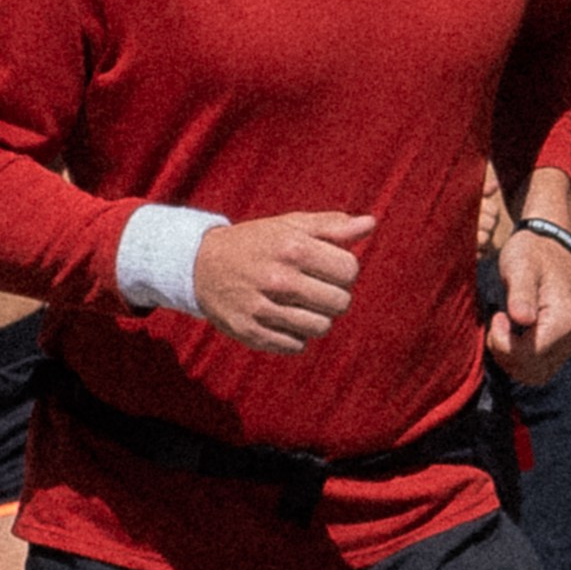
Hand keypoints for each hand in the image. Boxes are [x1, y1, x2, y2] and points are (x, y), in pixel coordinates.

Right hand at [193, 211, 371, 356]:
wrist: (200, 264)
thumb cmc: (256, 243)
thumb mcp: (290, 226)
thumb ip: (332, 226)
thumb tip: (370, 224)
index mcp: (292, 247)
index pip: (349, 270)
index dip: (344, 270)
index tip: (327, 268)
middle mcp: (278, 278)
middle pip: (340, 302)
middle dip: (333, 296)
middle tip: (314, 289)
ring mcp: (262, 307)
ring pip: (321, 328)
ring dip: (316, 318)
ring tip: (300, 306)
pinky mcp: (250, 331)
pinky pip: (296, 346)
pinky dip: (295, 336)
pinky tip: (282, 320)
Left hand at [490, 223, 570, 385]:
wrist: (550, 245)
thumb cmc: (532, 253)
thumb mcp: (520, 266)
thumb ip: (521, 293)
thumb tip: (522, 319)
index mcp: (564, 321)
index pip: (529, 356)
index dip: (504, 343)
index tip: (498, 316)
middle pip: (531, 371)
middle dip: (506, 354)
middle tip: (498, 323)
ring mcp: (570, 344)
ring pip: (534, 374)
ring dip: (511, 359)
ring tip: (504, 330)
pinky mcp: (563, 345)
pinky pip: (539, 367)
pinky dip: (520, 359)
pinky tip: (512, 335)